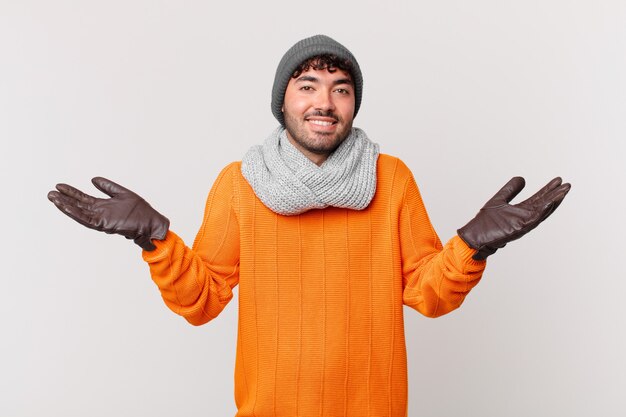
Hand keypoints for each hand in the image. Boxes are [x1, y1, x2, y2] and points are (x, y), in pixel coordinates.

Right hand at [47, 177, 169, 250]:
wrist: (152, 223)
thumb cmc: (141, 212)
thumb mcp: (122, 193)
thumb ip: (108, 187)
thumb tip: (93, 179)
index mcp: (104, 206)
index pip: (83, 199)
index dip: (72, 192)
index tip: (59, 186)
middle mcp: (100, 213)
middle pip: (78, 205)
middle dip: (64, 200)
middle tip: (50, 193)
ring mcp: (102, 219)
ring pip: (79, 213)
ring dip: (66, 206)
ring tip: (53, 198)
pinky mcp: (105, 224)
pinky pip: (88, 219)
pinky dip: (76, 213)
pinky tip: (66, 207)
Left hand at [457, 177, 570, 259]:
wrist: (474, 237)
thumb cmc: (485, 223)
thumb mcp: (499, 200)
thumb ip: (510, 190)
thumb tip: (522, 178)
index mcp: (521, 211)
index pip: (538, 199)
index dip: (548, 190)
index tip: (558, 180)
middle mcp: (524, 218)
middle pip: (544, 205)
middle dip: (556, 195)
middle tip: (567, 185)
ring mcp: (522, 224)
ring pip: (542, 212)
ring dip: (553, 202)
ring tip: (563, 191)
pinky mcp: (518, 229)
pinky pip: (533, 219)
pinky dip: (542, 211)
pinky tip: (550, 202)